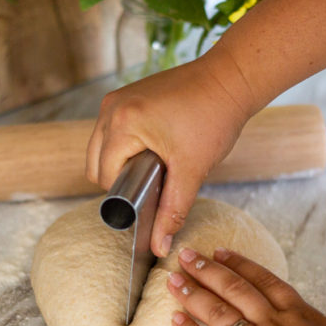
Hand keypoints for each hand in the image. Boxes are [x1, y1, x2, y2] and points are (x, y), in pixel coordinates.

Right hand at [86, 47, 257, 256]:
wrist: (230, 79)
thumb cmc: (214, 116)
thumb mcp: (192, 169)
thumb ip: (173, 209)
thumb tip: (159, 246)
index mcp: (122, 123)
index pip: (105, 175)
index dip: (126, 193)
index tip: (151, 194)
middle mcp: (111, 108)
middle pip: (95, 163)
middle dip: (120, 178)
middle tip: (155, 180)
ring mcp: (117, 99)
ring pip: (100, 147)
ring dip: (121, 162)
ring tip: (156, 163)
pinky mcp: (126, 96)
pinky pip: (112, 131)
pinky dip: (125, 145)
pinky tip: (154, 149)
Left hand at [167, 246, 325, 325]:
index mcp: (300, 315)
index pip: (264, 281)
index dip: (240, 264)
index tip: (220, 252)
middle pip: (233, 290)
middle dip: (206, 270)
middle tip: (185, 255)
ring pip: (216, 314)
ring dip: (192, 294)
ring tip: (172, 280)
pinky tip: (174, 320)